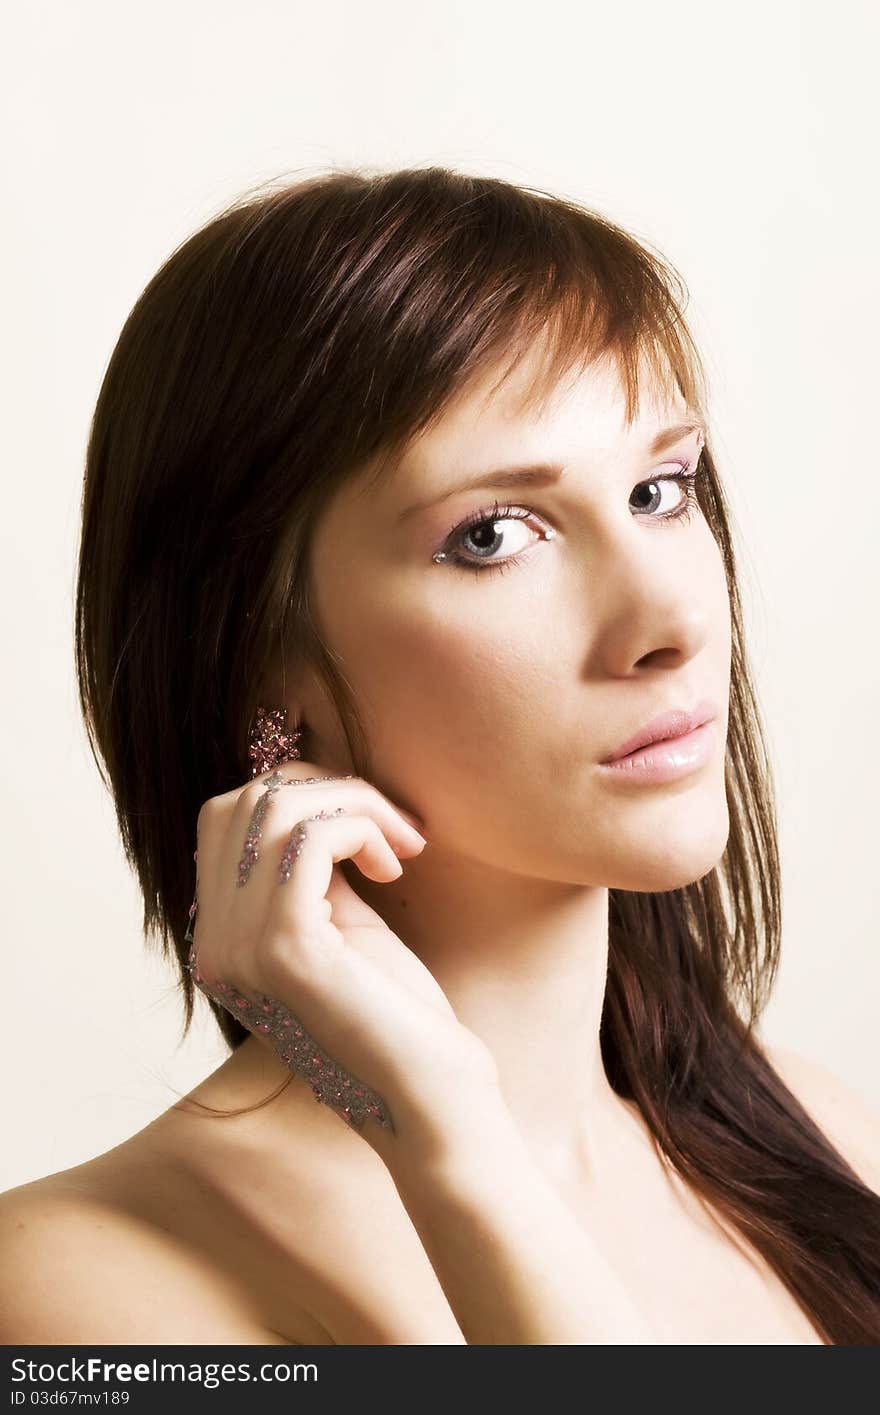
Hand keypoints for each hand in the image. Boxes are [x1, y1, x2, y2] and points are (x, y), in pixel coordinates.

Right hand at [187, 761, 500, 1166]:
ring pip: (275, 809)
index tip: (366, 824)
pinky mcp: (287, 951)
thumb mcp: (341, 928)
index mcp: (220, 942)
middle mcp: (214, 947)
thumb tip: (315, 799)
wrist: (430, 1103)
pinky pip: (310, 837)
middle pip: (243, 803)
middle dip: (326, 789)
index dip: (300, 795)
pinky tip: (397, 864)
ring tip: (402, 842)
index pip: (224, 820)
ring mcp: (241, 950)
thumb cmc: (399, 1018)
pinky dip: (361, 826)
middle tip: (391, 825)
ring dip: (353, 803)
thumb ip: (310, 872)